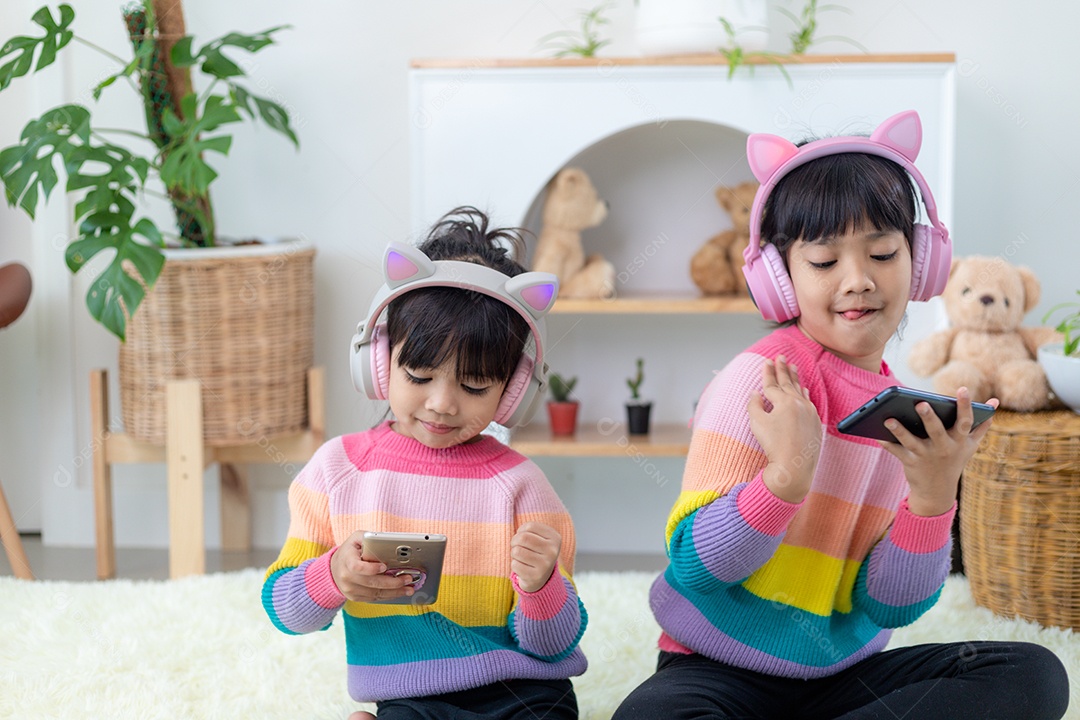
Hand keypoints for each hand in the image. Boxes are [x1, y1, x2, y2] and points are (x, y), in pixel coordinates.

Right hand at [330, 530, 415, 602]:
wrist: (334, 569)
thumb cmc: (349, 551)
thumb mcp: (356, 538)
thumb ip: (369, 537)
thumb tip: (386, 540)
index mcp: (346, 560)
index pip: (357, 567)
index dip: (371, 568)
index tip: (384, 566)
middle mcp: (347, 577)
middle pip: (371, 583)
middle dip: (393, 582)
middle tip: (408, 579)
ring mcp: (350, 590)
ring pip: (375, 594)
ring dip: (394, 592)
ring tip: (409, 588)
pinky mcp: (355, 597)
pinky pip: (374, 599)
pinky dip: (388, 596)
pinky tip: (399, 592)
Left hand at [511, 522, 560, 592]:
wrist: (542, 578)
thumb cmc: (537, 552)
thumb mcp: (540, 538)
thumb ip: (530, 531)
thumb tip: (518, 533)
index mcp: (555, 538)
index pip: (530, 526)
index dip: (521, 530)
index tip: (523, 536)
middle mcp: (553, 551)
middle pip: (523, 538)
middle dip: (514, 541)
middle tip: (516, 546)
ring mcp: (545, 565)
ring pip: (517, 551)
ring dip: (514, 553)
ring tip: (520, 557)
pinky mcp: (535, 577)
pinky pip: (515, 565)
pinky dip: (514, 565)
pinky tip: (522, 567)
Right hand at [747, 355, 821, 502]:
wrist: (794, 466)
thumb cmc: (774, 446)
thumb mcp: (757, 423)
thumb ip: (754, 405)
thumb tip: (755, 394)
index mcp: (783, 401)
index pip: (772, 383)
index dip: (767, 372)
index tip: (766, 361)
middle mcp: (798, 403)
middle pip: (788, 382)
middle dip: (782, 369)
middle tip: (780, 357)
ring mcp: (808, 412)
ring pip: (800, 390)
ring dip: (795, 378)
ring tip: (793, 367)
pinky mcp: (814, 422)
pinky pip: (808, 401)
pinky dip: (804, 393)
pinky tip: (804, 389)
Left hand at [878, 387, 998, 516]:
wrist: (938, 490)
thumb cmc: (954, 459)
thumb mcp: (970, 444)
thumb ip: (981, 424)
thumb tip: (995, 401)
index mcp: (959, 440)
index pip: (965, 421)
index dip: (965, 405)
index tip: (962, 389)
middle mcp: (943, 448)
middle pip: (936, 431)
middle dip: (930, 417)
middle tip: (920, 402)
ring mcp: (926, 456)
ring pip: (912, 442)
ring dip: (900, 430)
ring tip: (888, 418)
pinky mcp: (910, 462)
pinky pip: (896, 451)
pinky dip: (886, 443)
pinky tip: (875, 432)